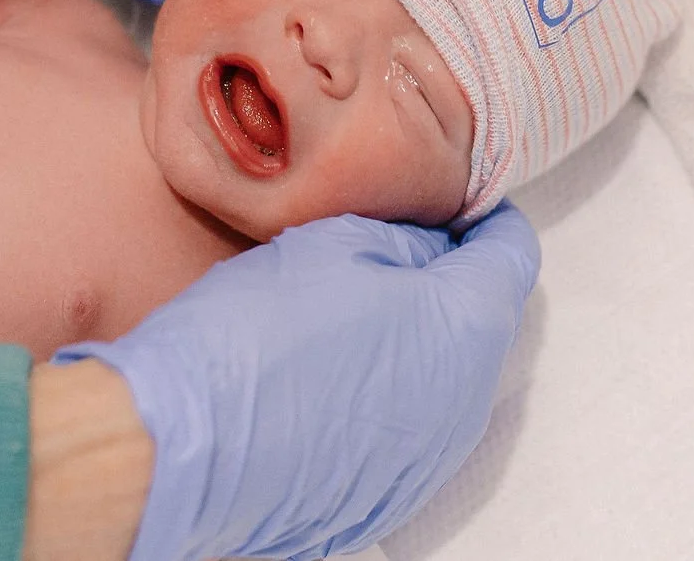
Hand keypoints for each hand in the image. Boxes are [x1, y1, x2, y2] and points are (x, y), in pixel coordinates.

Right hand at [55, 202, 540, 560]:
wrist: (182, 446)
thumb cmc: (257, 335)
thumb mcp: (338, 244)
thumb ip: (409, 237)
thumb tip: (436, 242)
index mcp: (469, 330)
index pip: (512, 253)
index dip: (484, 213)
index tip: (454, 196)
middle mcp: (467, 404)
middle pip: (481, 318)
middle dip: (447, 277)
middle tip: (388, 242)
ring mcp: (428, 460)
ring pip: (446, 377)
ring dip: (416, 339)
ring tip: (347, 310)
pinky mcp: (386, 496)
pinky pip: (407, 428)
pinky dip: (384, 394)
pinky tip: (326, 374)